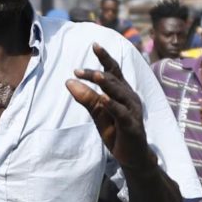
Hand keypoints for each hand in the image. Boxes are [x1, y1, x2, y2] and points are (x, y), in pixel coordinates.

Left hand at [67, 44, 149, 164]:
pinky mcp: (132, 125)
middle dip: (96, 73)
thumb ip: (86, 98)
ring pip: (119, 93)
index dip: (105, 57)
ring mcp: (133, 111)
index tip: (94, 44)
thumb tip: (68, 81)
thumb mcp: (98, 114)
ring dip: (107, 84)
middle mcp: (130, 97)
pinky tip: (104, 99)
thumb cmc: (117, 132)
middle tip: (77, 70)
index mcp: (123, 92)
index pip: (114, 71)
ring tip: (95, 75)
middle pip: (113, 80)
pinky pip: (122, 113)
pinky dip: (112, 105)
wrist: (132, 157)